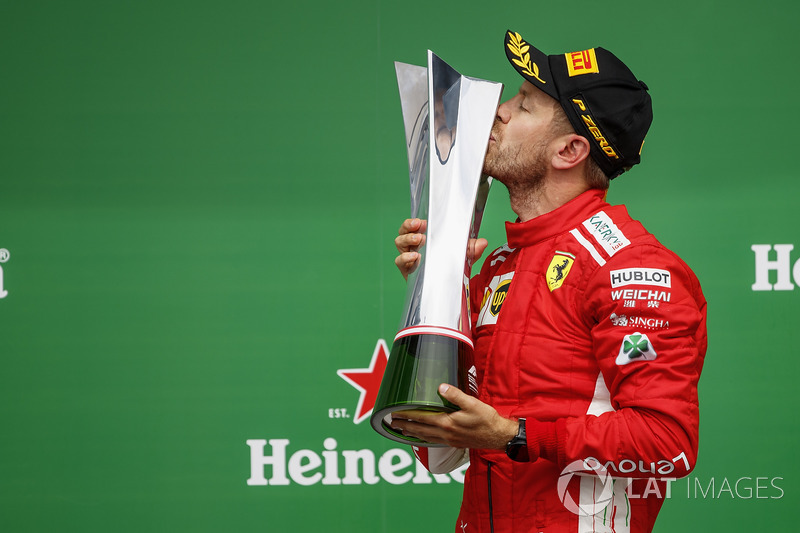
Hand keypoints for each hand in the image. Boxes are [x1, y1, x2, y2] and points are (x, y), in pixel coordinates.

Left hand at [389, 384, 517, 449]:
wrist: (498, 436)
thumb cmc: (486, 419)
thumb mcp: (472, 403)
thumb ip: (455, 395)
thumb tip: (440, 387)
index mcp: (447, 423)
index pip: (422, 418)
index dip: (407, 416)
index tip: (395, 414)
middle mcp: (445, 433)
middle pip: (420, 430)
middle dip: (405, 426)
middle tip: (392, 423)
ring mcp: (449, 440)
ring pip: (425, 437)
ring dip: (412, 434)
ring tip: (402, 431)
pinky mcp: (454, 443)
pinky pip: (434, 441)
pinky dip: (424, 439)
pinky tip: (422, 437)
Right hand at [394, 219, 488, 280]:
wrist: (448, 288)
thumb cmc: (451, 266)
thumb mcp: (463, 256)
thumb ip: (472, 249)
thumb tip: (483, 243)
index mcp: (425, 238)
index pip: (413, 226)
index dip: (414, 222)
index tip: (421, 221)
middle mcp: (414, 246)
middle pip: (403, 232)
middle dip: (408, 227)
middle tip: (419, 227)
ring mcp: (409, 258)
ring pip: (399, 243)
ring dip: (407, 239)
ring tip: (418, 240)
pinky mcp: (408, 270)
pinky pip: (400, 261)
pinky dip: (405, 258)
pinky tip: (414, 257)